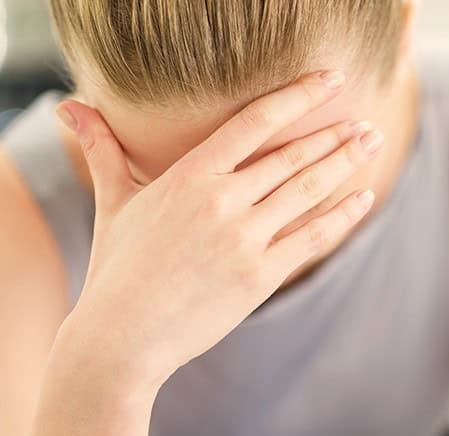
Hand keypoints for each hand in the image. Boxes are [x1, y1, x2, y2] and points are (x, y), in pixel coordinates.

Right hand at [55, 71, 384, 389]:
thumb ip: (104, 151)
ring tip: (372, 143)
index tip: (329, 80)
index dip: (297, 95)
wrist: (123, 336)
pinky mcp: (261, 275)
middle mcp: (221, 200)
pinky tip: (364, 197)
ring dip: (345, 164)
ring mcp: (244, 238)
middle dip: (334, 135)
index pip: (253, 122)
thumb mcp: (113, 203)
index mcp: (188, 175)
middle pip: (291, 156)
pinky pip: (312, 237)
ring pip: (308, 190)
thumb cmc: (117, 269)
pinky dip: (342, 215)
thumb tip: (71, 107)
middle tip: (366, 123)